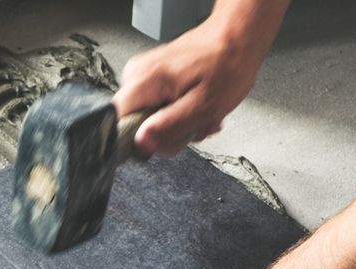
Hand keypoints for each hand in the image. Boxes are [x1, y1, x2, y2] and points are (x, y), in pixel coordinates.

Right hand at [114, 16, 264, 155]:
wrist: (236, 39)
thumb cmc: (227, 65)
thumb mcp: (204, 105)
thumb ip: (170, 126)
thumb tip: (142, 143)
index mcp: (144, 81)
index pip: (119, 125)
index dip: (143, 141)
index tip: (170, 138)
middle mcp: (136, 77)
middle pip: (135, 126)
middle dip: (169, 134)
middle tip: (195, 124)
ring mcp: (143, 77)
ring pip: (148, 121)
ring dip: (178, 126)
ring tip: (200, 114)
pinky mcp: (152, 80)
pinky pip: (156, 110)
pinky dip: (179, 115)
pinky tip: (196, 108)